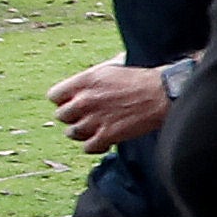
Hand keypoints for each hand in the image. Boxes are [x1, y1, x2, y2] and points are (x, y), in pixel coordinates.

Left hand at [46, 62, 166, 148]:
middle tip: (86, 117)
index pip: (54, 96)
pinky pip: (88, 148)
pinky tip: (104, 141)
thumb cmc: (141, 79)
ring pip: (72, 133)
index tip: (72, 103)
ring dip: (82, 133)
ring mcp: (95, 119)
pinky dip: (95, 146)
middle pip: (61, 116)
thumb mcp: (111, 68)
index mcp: (85, 81)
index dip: (63, 101)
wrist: (162, 94)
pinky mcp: (107, 135)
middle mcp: (85, 100)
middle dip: (73, 117)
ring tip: (95, 130)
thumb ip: (91, 78)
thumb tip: (82, 84)